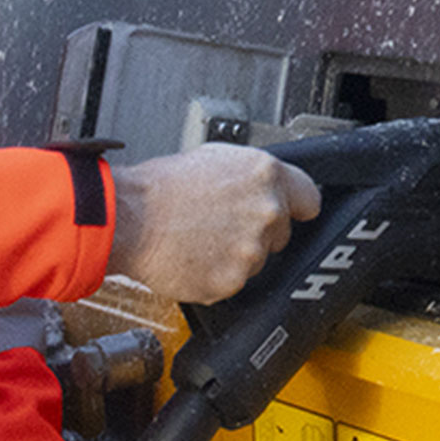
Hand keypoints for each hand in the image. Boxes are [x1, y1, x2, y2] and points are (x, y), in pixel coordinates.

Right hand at [106, 143, 319, 303]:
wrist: (129, 219)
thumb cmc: (160, 188)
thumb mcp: (212, 158)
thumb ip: (250, 175)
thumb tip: (263, 185)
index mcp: (265, 176)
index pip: (310, 198)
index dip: (296, 206)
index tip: (290, 212)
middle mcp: (266, 212)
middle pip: (281, 233)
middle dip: (257, 232)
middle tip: (221, 223)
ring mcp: (251, 250)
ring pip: (256, 260)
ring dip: (234, 254)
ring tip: (201, 238)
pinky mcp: (232, 281)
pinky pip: (233, 282)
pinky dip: (216, 274)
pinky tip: (194, 257)